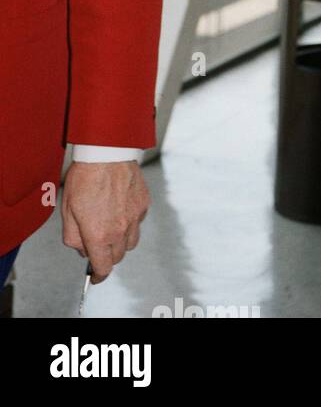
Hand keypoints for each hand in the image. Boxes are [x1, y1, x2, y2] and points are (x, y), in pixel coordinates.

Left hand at [61, 161, 149, 283]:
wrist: (109, 152)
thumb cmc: (85, 178)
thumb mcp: (67, 211)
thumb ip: (73, 237)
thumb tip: (83, 248)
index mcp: (100, 234)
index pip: (104, 267)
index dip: (98, 275)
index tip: (95, 276)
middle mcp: (121, 229)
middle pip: (118, 257)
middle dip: (107, 257)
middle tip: (97, 247)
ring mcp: (136, 216)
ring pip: (131, 242)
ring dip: (120, 242)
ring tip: (110, 229)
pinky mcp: (144, 203)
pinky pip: (139, 222)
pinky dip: (130, 223)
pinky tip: (119, 210)